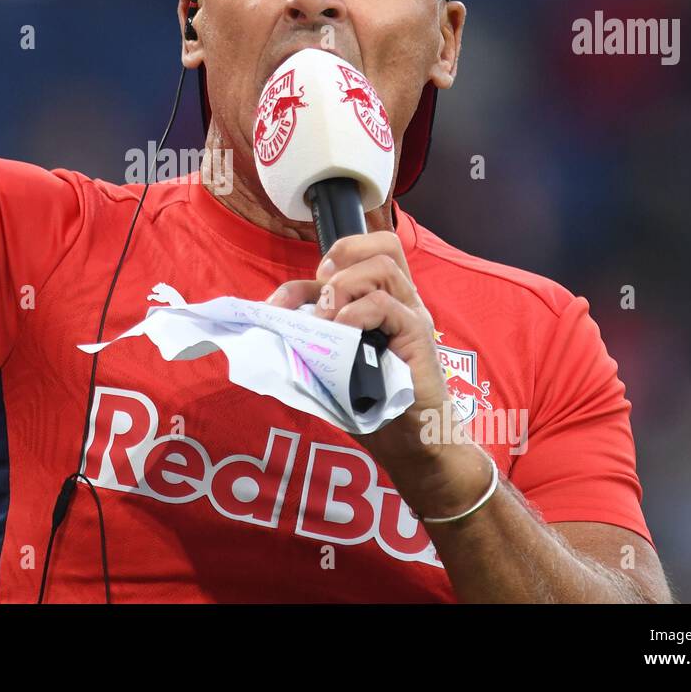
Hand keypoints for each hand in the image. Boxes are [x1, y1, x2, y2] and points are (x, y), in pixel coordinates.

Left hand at [267, 232, 475, 502]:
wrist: (415, 445)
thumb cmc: (375, 409)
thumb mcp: (333, 370)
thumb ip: (314, 344)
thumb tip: (272, 333)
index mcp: (381, 305)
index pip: (352, 262)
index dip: (307, 276)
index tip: (278, 304)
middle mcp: (401, 303)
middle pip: (384, 246)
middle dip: (343, 253)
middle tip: (319, 291)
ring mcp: (412, 317)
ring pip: (384, 266)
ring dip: (344, 285)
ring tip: (327, 317)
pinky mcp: (419, 338)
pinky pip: (387, 305)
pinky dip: (357, 312)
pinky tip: (343, 332)